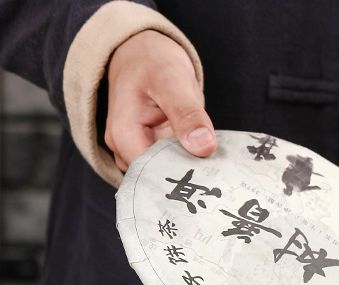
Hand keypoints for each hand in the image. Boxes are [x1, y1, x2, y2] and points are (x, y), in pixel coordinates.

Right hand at [105, 30, 216, 171]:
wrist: (144, 51)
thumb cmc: (151, 60)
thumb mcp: (171, 80)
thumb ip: (187, 114)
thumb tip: (205, 147)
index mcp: (123, 135)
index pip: (149, 175)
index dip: (177, 179)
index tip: (206, 180)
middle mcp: (126, 149)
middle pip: (157, 178)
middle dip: (185, 178)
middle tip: (215, 179)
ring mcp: (139, 150)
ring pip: (166, 173)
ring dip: (188, 170)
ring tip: (213, 168)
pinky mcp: (155, 149)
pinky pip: (173, 163)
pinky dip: (189, 161)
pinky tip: (206, 159)